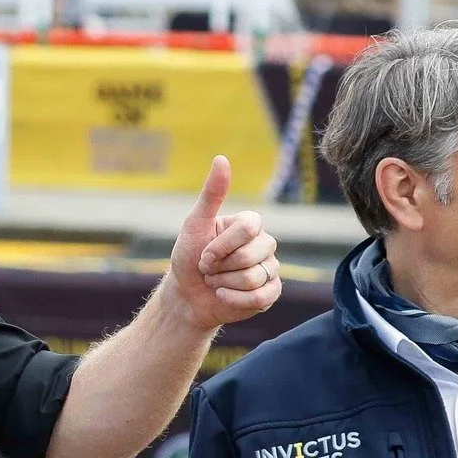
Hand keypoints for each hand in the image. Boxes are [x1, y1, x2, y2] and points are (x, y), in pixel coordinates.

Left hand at [167, 156, 281, 331]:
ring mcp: (271, 268)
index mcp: (250, 224)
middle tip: (208, 269)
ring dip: (224, 283)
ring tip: (215, 281)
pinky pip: (261, 296)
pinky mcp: (271, 292)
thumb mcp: (195, 224)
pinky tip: (223, 296)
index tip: (203, 254)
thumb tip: (221, 158)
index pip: (248, 228)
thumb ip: (211, 194)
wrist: (186, 295)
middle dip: (220, 266)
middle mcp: (265, 243)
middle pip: (251, 255)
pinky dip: (234, 299)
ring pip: (254, 277)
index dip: (220, 245)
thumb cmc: (188, 257)